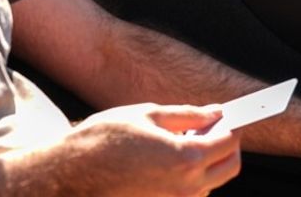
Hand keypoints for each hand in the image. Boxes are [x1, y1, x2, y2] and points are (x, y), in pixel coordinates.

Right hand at [67, 103, 240, 196]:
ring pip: (210, 183)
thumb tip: (215, 113)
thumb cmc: (103, 139)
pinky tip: (167, 159)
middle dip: (227, 146)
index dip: (231, 125)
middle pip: (229, 168)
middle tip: (210, 127)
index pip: (229, 142)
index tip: (228, 116)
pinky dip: (189, 176)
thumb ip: (187, 114)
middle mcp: (186, 188)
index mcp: (186, 158)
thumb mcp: (147, 114)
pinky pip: (189, 194)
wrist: (69, 175)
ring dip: (207, 162)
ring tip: (182, 141)